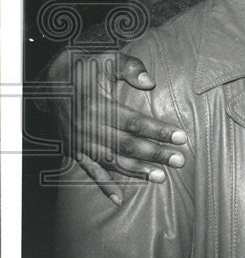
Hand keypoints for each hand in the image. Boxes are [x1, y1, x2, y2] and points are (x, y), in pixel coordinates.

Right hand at [48, 49, 186, 203]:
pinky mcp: (73, 150)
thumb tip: (150, 82)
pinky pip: (89, 171)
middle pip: (127, 145)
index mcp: (97, 105)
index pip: (134, 122)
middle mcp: (87, 127)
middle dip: (155, 154)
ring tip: (160, 177)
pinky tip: (118, 199)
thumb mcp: (107, 59)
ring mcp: (80, 141)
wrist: (50, 79)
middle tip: (179, 160)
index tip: (181, 137)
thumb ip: (130, 68)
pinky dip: (103, 186)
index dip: (158, 131)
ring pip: (112, 160)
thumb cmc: (85, 67)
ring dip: (136, 171)